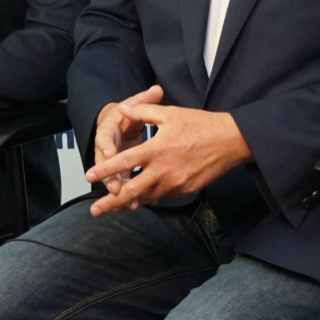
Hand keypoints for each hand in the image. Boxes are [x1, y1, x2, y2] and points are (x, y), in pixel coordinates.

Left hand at [86, 92, 251, 215]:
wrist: (230, 141)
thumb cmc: (200, 124)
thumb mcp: (170, 113)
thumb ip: (142, 111)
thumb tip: (122, 108)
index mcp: (156, 150)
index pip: (123, 162)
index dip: (104, 171)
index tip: (89, 177)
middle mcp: (163, 171)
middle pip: (131, 192)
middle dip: (111, 203)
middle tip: (95, 210)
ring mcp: (174, 184)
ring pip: (146, 197)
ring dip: (129, 202)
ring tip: (114, 207)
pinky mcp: (185, 190)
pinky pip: (162, 196)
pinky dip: (149, 197)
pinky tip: (141, 198)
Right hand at [92, 84, 164, 197]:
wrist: (118, 125)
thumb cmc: (125, 115)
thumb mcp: (134, 104)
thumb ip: (145, 100)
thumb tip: (157, 89)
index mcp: (107, 131)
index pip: (104, 139)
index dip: (107, 146)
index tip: (111, 152)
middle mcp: (107, 149)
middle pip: (106, 165)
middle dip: (110, 177)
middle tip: (115, 187)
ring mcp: (113, 163)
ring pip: (114, 179)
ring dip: (120, 191)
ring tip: (129, 203)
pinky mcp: (120, 172)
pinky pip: (123, 185)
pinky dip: (129, 195)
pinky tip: (137, 204)